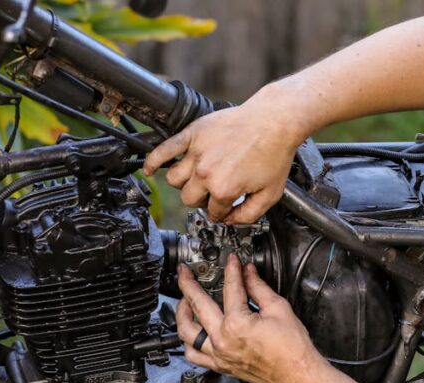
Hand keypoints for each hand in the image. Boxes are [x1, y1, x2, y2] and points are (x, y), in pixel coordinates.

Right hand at [143, 90, 306, 223]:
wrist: (274, 121)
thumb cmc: (274, 153)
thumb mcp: (270, 194)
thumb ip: (249, 215)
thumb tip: (229, 221)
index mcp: (223, 189)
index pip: (212, 212)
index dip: (221, 212)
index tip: (225, 207)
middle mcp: (206, 172)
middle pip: (189, 198)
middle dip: (201, 200)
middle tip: (213, 193)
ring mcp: (196, 152)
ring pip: (174, 179)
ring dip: (183, 184)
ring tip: (194, 180)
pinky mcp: (192, 134)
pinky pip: (164, 150)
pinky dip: (152, 161)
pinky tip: (148, 170)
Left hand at [175, 255, 324, 382]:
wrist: (297, 374)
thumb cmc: (292, 349)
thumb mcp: (278, 308)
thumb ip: (258, 288)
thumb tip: (248, 273)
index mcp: (236, 324)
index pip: (230, 288)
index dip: (231, 270)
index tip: (231, 261)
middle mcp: (222, 340)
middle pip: (197, 305)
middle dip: (189, 284)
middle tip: (185, 272)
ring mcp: (219, 355)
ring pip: (186, 332)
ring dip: (181, 313)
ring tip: (183, 300)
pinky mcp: (220, 365)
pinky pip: (193, 355)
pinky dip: (188, 342)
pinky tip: (191, 332)